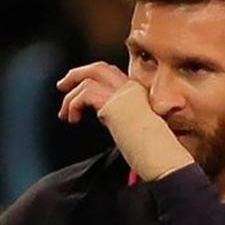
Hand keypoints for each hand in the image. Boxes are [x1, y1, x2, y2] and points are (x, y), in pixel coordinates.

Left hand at [57, 64, 193, 180]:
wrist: (162, 156)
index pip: (111, 73)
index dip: (92, 78)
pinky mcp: (113, 103)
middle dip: (76, 75)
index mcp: (138, 91)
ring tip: (65, 113)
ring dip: (71, 96)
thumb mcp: (135, 126)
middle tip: (62, 87)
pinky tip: (74, 118)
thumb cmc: (154, 150)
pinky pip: (85, 93)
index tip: (79, 91)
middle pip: (97, 68)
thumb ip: (120, 116)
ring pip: (87, 79)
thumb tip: (104, 116)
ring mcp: (122, 93)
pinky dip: (74, 104)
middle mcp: (131, 87)